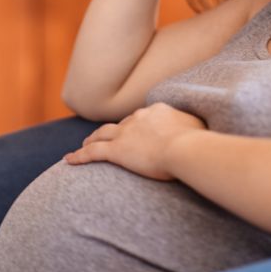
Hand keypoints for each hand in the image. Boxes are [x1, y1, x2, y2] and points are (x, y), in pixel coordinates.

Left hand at [63, 102, 207, 180]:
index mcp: (158, 111)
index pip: (143, 117)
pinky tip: (68, 160)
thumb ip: (197, 128)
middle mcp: (138, 118)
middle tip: (106, 137)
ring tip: (84, 144)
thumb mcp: (202, 128)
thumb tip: (203, 132)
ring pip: (102, 134)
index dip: (137, 125)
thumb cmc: (199, 142)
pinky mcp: (117, 150)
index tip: (137, 132)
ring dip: (92, 138)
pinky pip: (92, 152)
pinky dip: (78, 156)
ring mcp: (126, 133)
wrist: (185, 148)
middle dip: (112, 130)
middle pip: (121, 123)